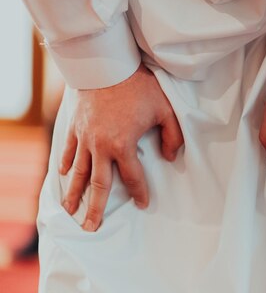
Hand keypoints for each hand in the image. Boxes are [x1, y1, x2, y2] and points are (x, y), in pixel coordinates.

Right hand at [60, 64, 183, 231]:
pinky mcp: (74, 126)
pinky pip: (68, 150)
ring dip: (74, 193)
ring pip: (78, 172)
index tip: (143, 204)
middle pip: (98, 184)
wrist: (106, 65)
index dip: (140, 192)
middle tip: (91, 227)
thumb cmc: (139, 87)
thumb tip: (171, 158)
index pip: (132, 177)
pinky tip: (65, 176)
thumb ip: (173, 137)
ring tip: (70, 211)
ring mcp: (84, 138)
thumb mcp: (165, 110)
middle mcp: (100, 147)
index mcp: (122, 145)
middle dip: (95, 208)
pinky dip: (66, 163)